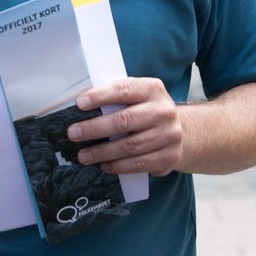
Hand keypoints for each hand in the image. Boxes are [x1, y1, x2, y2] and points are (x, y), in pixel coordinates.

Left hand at [68, 77, 182, 175]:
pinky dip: (118, 166)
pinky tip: (104, 165)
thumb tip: (81, 104)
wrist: (182, 131)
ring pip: (130, 146)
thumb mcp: (138, 96)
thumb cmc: (147, 111)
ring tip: (83, 155)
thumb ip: (116, 97)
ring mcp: (170, 135)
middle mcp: (164, 111)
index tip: (80, 103)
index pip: (124, 90)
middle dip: (95, 128)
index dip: (101, 96)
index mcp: (153, 89)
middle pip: (125, 121)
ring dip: (102, 152)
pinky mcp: (169, 157)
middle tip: (73, 134)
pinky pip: (139, 164)